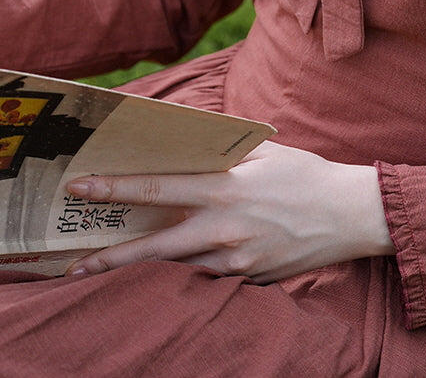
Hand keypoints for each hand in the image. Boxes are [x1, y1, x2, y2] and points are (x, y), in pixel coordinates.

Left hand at [64, 140, 394, 282]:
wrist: (352, 214)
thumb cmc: (307, 174)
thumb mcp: (263, 151)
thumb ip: (222, 153)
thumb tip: (187, 145)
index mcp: (225, 189)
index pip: (158, 189)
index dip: (116, 189)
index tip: (81, 188)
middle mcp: (225, 228)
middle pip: (154, 250)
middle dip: (110, 258)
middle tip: (73, 265)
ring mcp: (237, 260)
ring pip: (176, 272)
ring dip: (140, 275)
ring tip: (106, 273)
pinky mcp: (250, 280)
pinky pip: (209, 280)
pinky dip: (187, 277)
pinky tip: (167, 278)